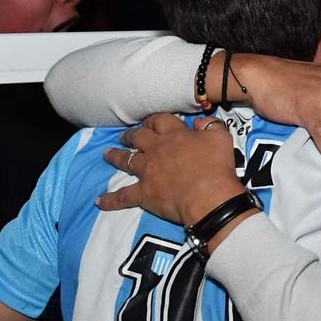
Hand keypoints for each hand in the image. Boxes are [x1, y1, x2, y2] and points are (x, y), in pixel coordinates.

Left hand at [98, 113, 248, 227]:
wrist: (208, 197)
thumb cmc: (217, 167)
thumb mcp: (221, 139)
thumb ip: (210, 126)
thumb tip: (199, 122)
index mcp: (174, 135)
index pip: (160, 120)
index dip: (153, 120)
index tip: (149, 121)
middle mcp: (156, 150)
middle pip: (138, 137)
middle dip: (130, 135)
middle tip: (124, 136)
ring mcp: (147, 172)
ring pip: (126, 160)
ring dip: (115, 156)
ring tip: (106, 154)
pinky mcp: (144, 193)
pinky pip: (123, 196)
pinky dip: (111, 199)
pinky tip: (99, 201)